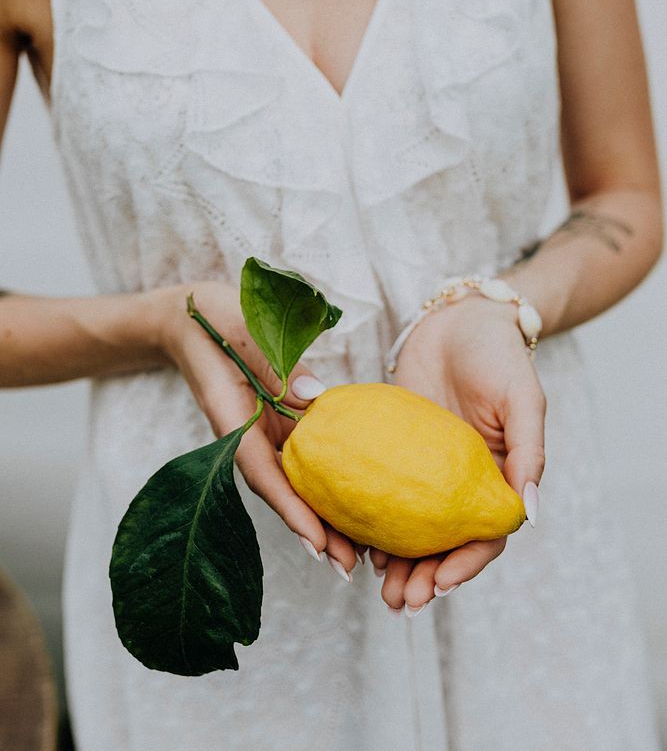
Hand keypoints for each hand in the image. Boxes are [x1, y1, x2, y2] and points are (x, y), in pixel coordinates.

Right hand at [151, 280, 358, 579]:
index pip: (263, 474)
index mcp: (231, 420)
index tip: (318, 546)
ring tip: (359, 551)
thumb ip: (275, 364)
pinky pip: (300, 459)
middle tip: (351, 565)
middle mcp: (245, 436)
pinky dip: (322, 483)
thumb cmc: (214, 318)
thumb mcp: (244, 330)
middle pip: (282, 491)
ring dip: (322, 514)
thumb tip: (315, 398)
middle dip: (314, 529)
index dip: (291, 511)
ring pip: (293, 481)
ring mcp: (259, 433)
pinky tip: (351, 502)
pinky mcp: (272, 424)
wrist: (189, 316)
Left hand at [372, 294, 545, 614]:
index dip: (467, 564)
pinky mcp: (394, 447)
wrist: (459, 317)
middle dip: (424, 576)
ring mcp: (426, 466)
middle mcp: (461, 479)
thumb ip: (529, 452)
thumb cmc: (498, 355)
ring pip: (411, 525)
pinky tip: (352, 539)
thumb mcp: (523, 398)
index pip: (487, 534)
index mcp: (498, 476)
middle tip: (398, 601)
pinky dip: (371, 519)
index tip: (439, 583)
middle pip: (445, 541)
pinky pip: (382, 489)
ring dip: (396, 561)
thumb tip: (530, 512)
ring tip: (375, 587)